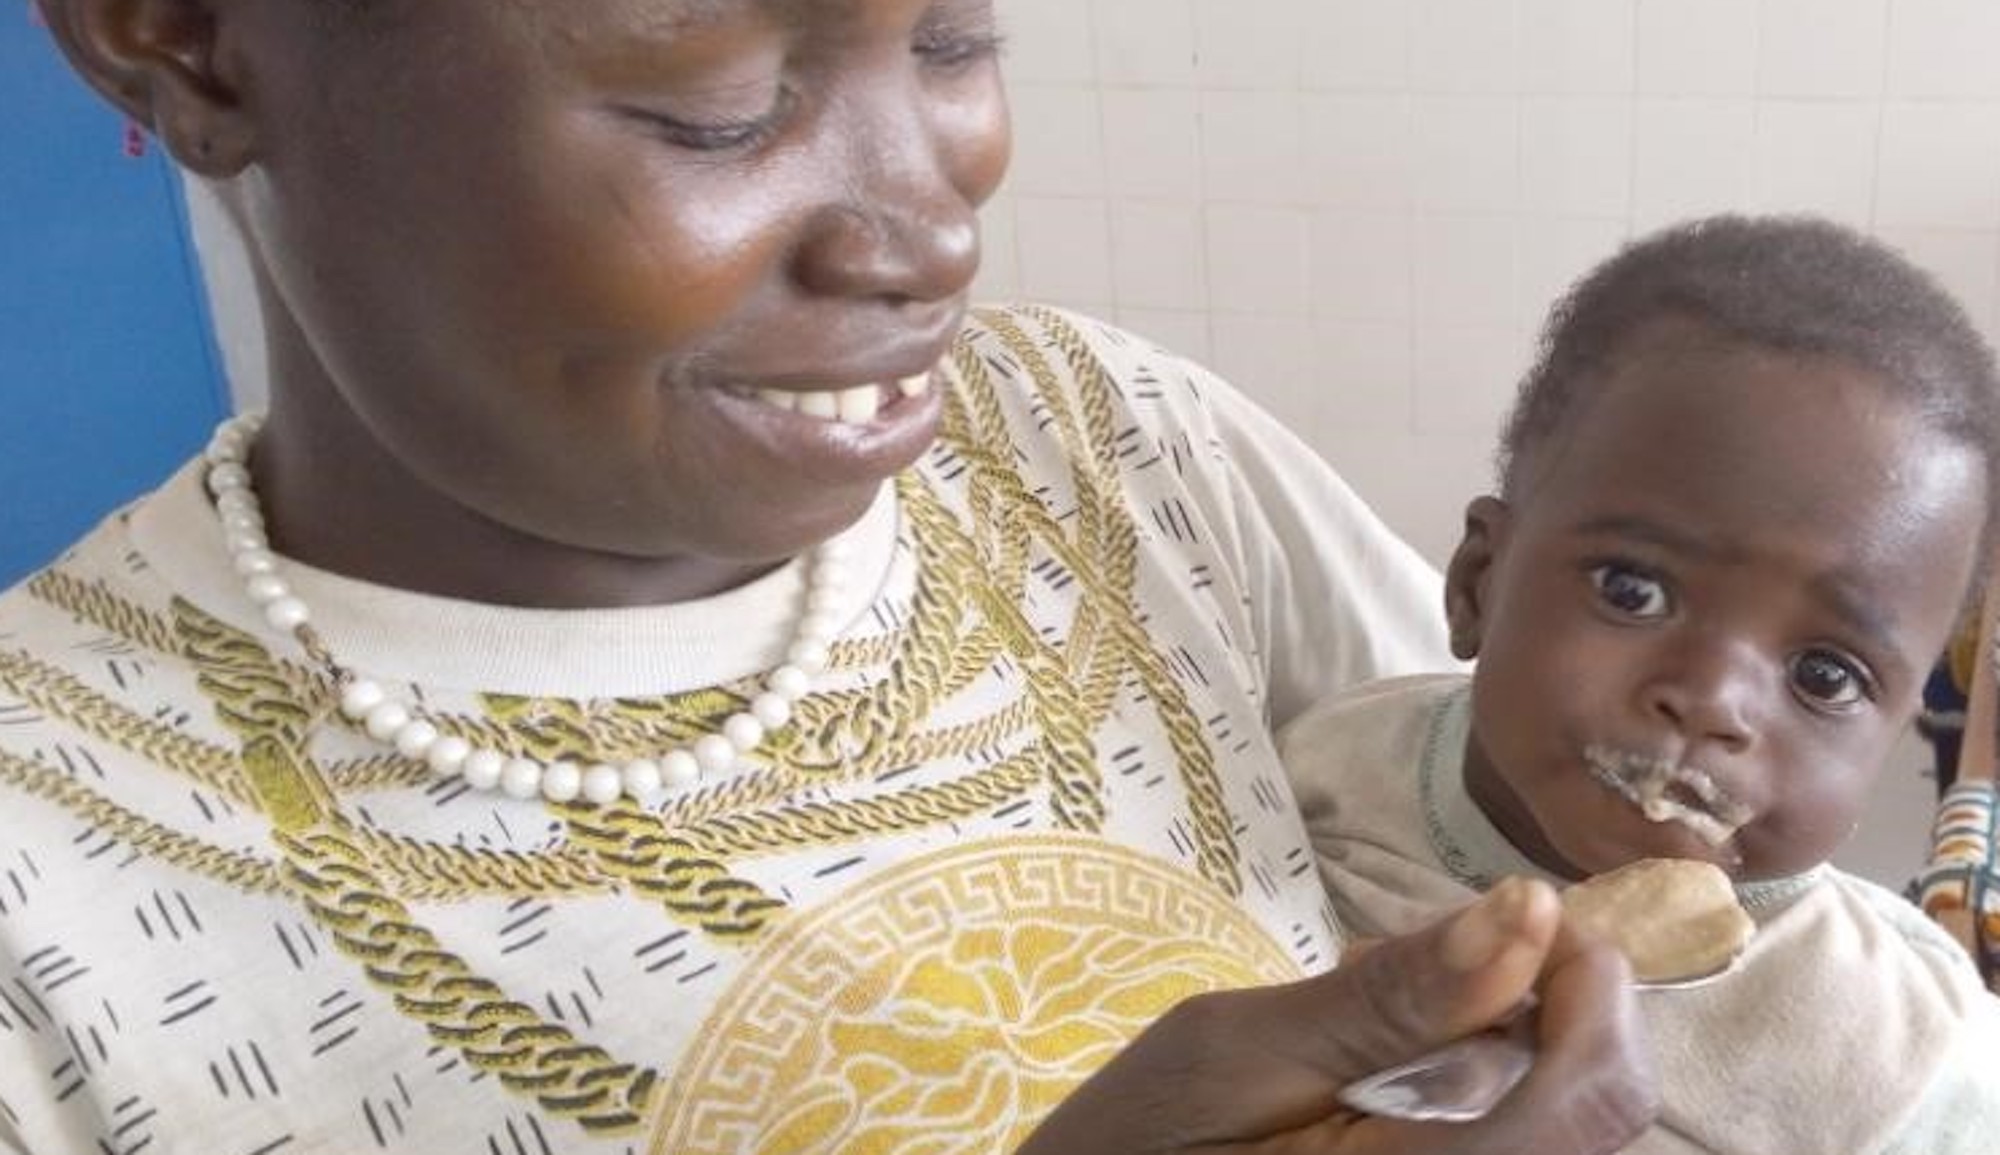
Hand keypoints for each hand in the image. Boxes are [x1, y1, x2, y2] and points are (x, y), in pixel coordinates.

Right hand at [1017, 877, 1657, 1154]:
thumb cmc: (1137, 1145)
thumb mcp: (1237, 1052)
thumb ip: (1391, 997)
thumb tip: (1532, 908)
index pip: (1597, 1090)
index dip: (1590, 984)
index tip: (1516, 914)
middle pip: (1594, 1111)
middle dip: (1534, 1011)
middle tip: (1411, 967)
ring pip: (1553, 1127)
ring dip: (1493, 1052)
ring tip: (1364, 1030)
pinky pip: (1502, 1146)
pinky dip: (1466, 1097)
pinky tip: (1373, 1083)